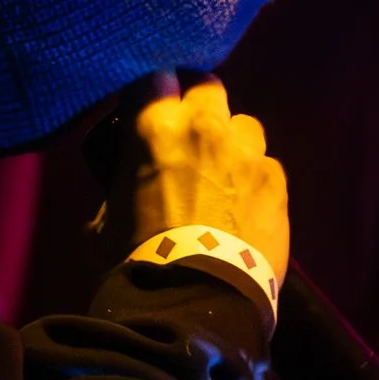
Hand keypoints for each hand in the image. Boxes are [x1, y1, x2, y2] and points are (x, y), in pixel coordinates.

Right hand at [104, 71, 288, 274]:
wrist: (194, 304)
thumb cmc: (136, 262)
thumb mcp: (102, 221)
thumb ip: (116, 188)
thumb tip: (121, 188)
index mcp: (153, 129)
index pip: (152, 75)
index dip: (151, 90)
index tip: (148, 106)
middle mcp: (203, 128)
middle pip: (206, 85)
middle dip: (197, 101)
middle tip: (189, 130)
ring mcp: (245, 152)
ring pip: (244, 122)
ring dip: (232, 140)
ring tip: (223, 172)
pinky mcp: (276, 181)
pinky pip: (267, 164)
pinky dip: (255, 178)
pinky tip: (245, 206)